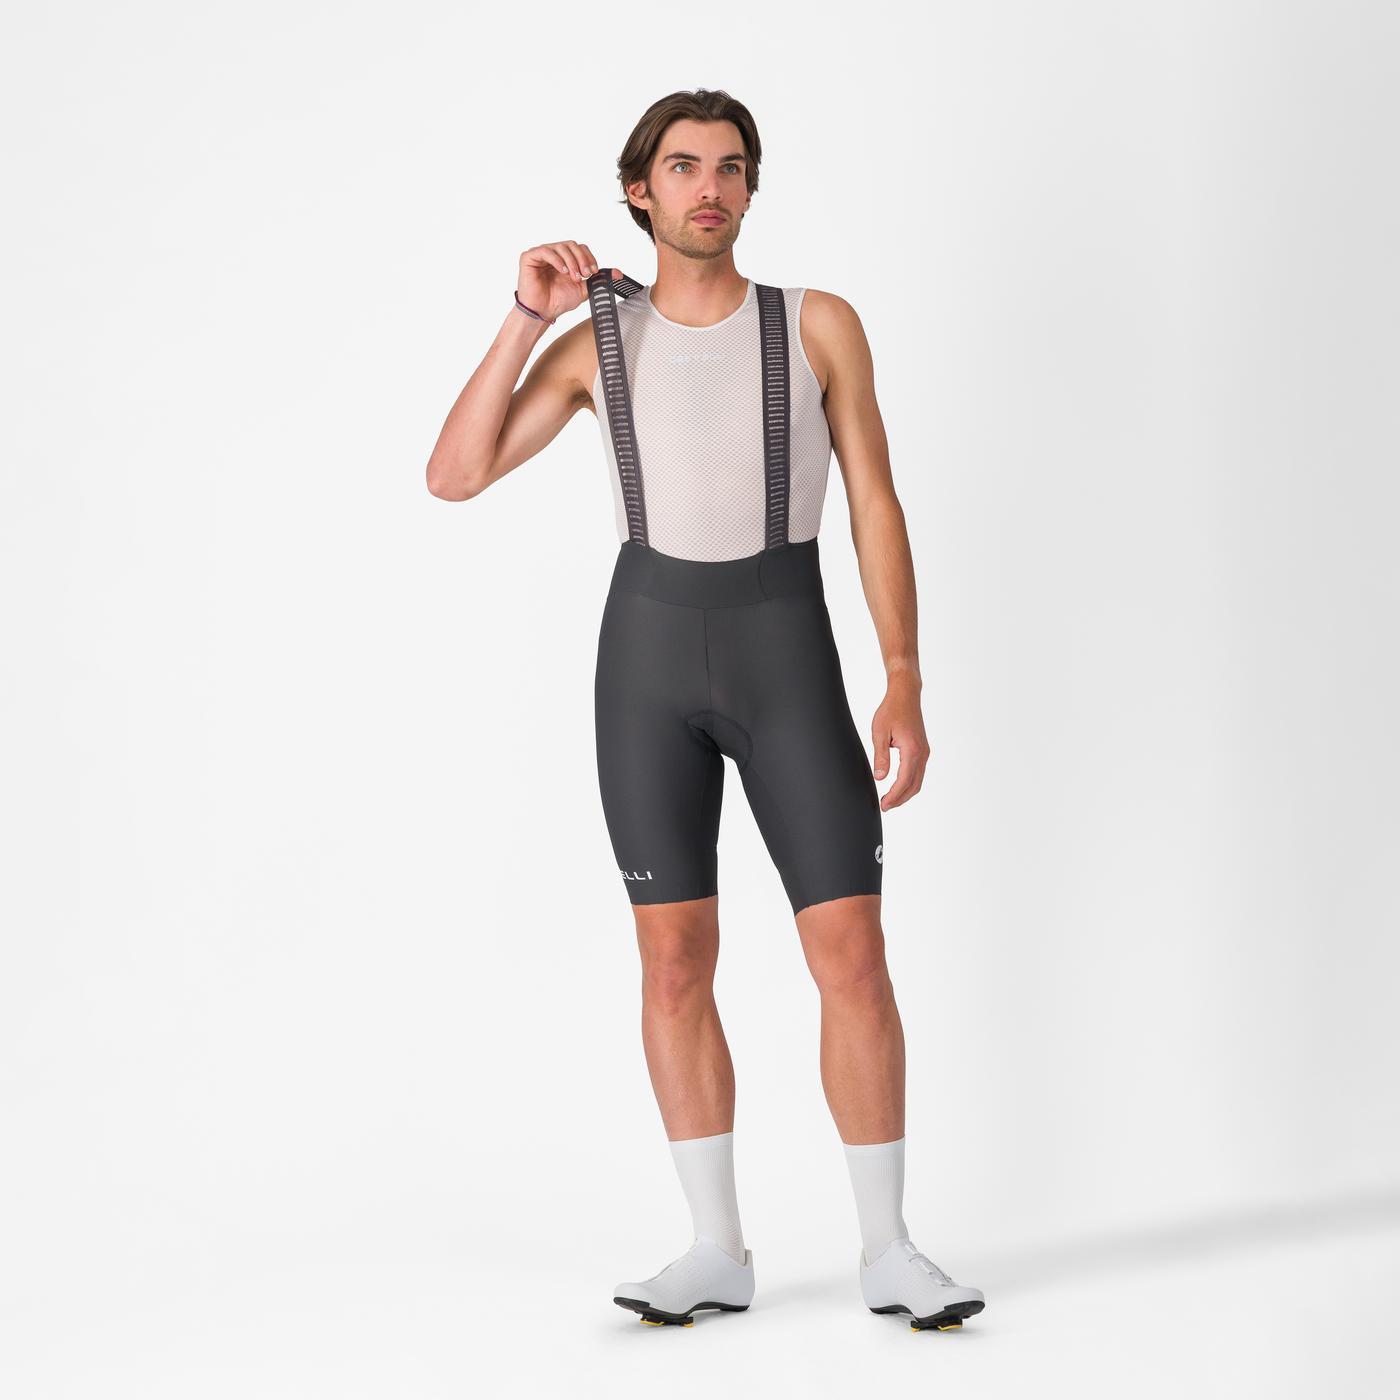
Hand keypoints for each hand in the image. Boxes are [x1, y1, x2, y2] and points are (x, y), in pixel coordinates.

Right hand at [517, 242, 619, 321]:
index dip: (588, 257)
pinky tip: (563, 271)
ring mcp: (541, 254)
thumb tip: (618, 274)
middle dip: (581, 259)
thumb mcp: (583, 290)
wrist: (542, 312)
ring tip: (573, 277)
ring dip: (571, 261)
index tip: (593, 273)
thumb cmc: (558, 301)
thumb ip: (598, 280)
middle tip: (585, 275)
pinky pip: (545, 251)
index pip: (580, 248)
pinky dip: (557, 260)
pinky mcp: (529, 257)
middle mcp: (554, 254)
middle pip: (572, 244)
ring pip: (561, 247)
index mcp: (565, 259)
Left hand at [871, 677, 929, 809]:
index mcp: (912, 750)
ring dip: (905, 793)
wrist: (906, 695)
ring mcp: (924, 752)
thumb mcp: (879, 733)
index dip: (894, 796)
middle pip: (914, 785)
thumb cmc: (892, 710)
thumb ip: (880, 756)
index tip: (884, 805)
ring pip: (918, 780)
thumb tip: (880, 777)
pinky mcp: (922, 750)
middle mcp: (922, 753)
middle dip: (900, 799)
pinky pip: (918, 772)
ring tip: (890, 800)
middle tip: (885, 806)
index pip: (904, 781)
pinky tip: (898, 786)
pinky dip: (909, 783)